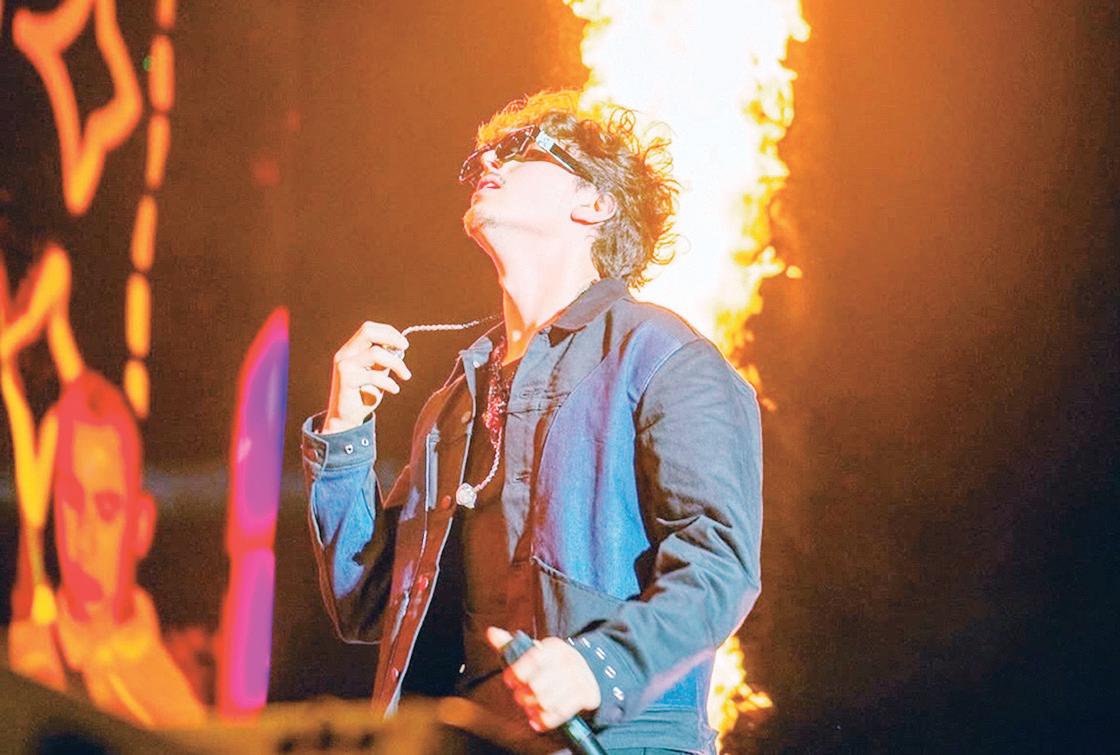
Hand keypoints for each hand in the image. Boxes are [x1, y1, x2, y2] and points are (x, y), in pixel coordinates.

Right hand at [322, 321, 410, 433]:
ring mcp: (344, 366)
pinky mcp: (346, 380)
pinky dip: (389, 382)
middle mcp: (345, 354)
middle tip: (405, 347)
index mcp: (351, 349)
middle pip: (367, 332)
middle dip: (391, 337)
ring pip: (375, 353)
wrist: (346, 418)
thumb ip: (384, 359)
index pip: (369, 329)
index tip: (404, 344)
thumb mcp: (376, 372)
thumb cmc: (363, 394)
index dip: (388, 332)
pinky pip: (374, 376)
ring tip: (405, 375)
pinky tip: (395, 389)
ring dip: (397, 363)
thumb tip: (399, 346)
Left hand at [486, 626, 601, 731]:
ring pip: (547, 702)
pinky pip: (561, 713)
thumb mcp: (532, 653)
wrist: (586, 675)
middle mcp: (570, 660)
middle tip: (520, 698)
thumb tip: (490, 632)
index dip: (517, 672)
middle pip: (537, 685)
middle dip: (523, 696)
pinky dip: (545, 720)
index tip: (509, 680)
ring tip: (529, 709)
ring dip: (533, 709)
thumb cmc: (549, 666)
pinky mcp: (587, 695)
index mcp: (554, 647)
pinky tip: (537, 720)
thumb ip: (510, 645)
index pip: (533, 659)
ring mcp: (580, 678)